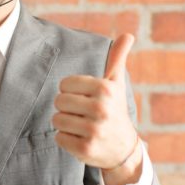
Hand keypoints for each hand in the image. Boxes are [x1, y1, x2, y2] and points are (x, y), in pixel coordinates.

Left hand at [52, 34, 139, 175]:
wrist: (123, 149)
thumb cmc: (114, 110)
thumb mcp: (116, 85)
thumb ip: (117, 59)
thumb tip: (127, 35)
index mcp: (105, 89)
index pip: (64, 84)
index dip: (71, 92)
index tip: (85, 98)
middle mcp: (101, 108)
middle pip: (59, 101)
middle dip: (67, 108)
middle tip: (83, 114)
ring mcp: (93, 130)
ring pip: (57, 119)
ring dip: (66, 124)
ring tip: (82, 126)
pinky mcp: (85, 149)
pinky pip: (59, 137)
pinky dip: (66, 139)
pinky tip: (82, 139)